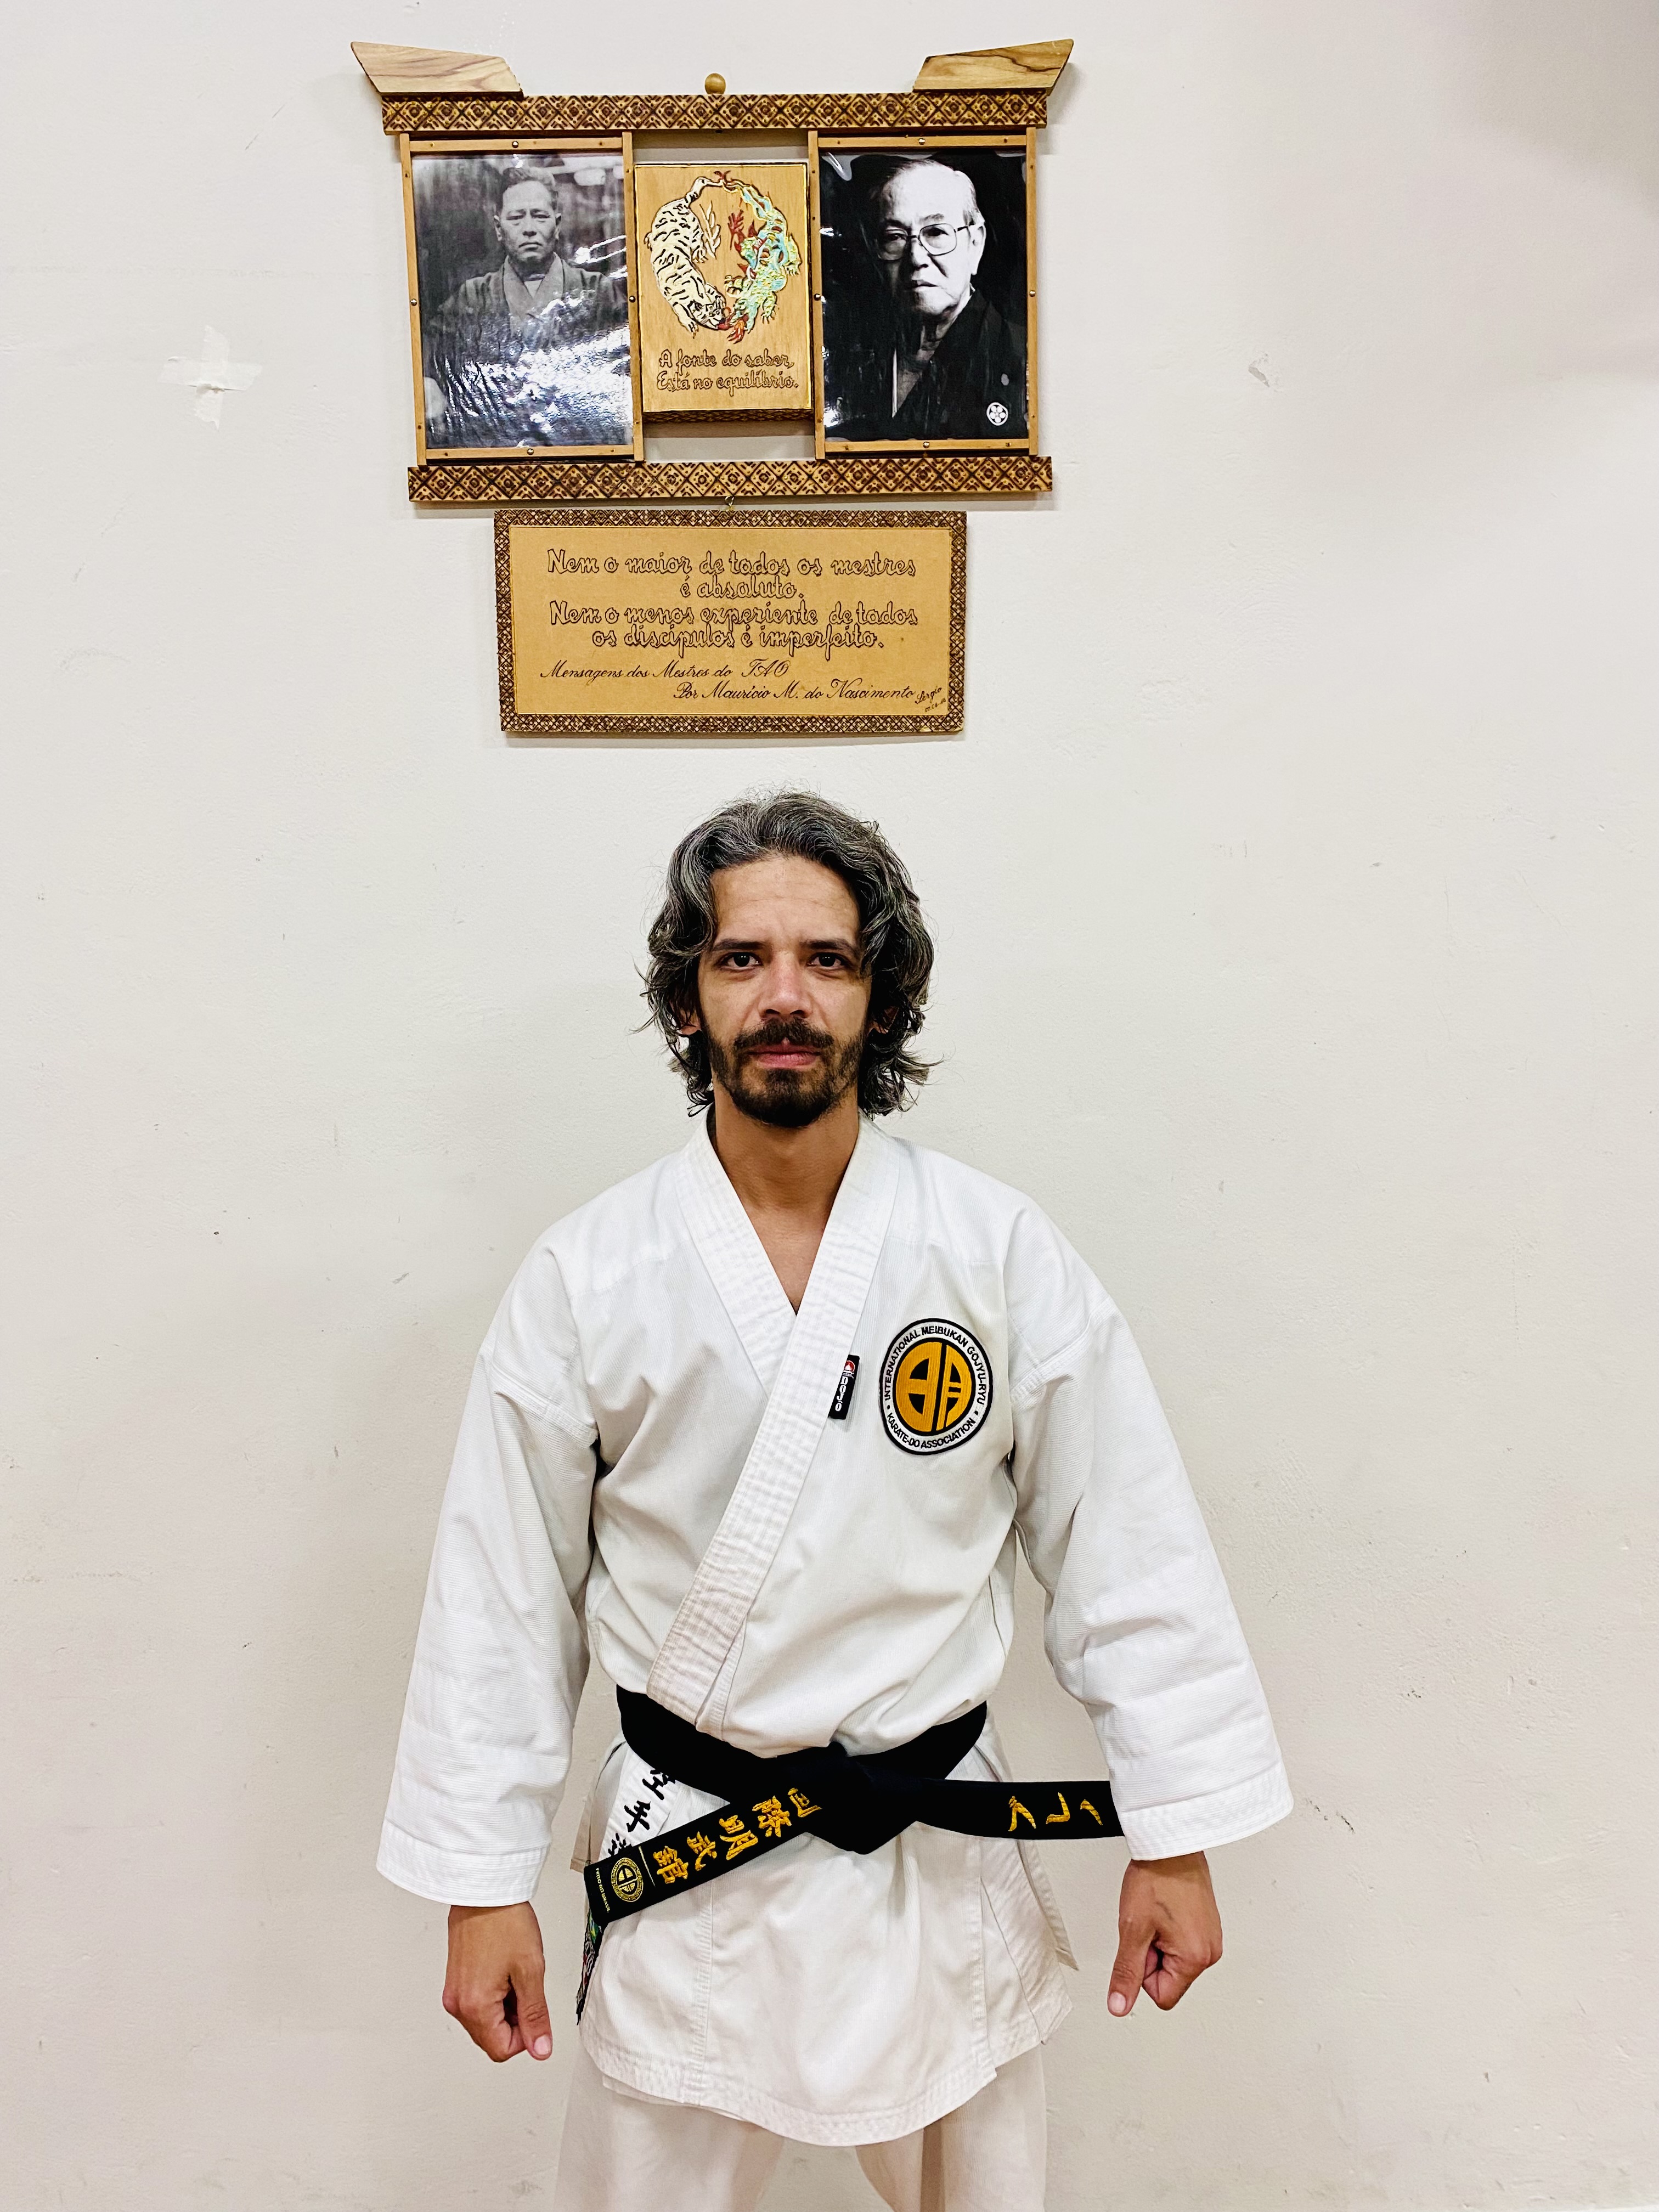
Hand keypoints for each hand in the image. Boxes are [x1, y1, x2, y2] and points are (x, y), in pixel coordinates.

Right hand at [443, 1902, 553, 2061]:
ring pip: (485, 2020)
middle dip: (515, 2020)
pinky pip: (477, 2003)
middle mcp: (458, 2003)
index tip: (534, 2010)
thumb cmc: (504, 1921)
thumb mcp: (530, 1971)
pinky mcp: (455, 1980)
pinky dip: (495, 1995)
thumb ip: (535, 2015)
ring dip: (506, 2007)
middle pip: (491, 2037)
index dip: (526, 2036)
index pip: (501, 2050)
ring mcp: (454, 1991)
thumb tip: (540, 2049)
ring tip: (515, 1973)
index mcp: (474, 2006)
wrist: (484, 1890)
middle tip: (526, 1986)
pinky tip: (504, 1970)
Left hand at [1108, 1851, 1222, 2016]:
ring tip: (1157, 1913)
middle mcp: (1210, 1952)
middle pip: (1169, 1978)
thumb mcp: (1132, 1930)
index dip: (1143, 1971)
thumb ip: (1127, 1973)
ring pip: (1173, 1960)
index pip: (1162, 1996)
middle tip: (1148, 1924)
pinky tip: (1165, 1908)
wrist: (1170, 1845)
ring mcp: (1211, 1938)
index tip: (1142, 1942)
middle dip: (1151, 1955)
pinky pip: (1181, 1943)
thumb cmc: (1156, 1879)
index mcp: (1196, 1959)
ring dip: (1159, 1941)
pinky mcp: (1207, 1925)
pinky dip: (1168, 1930)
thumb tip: (1119, 2006)